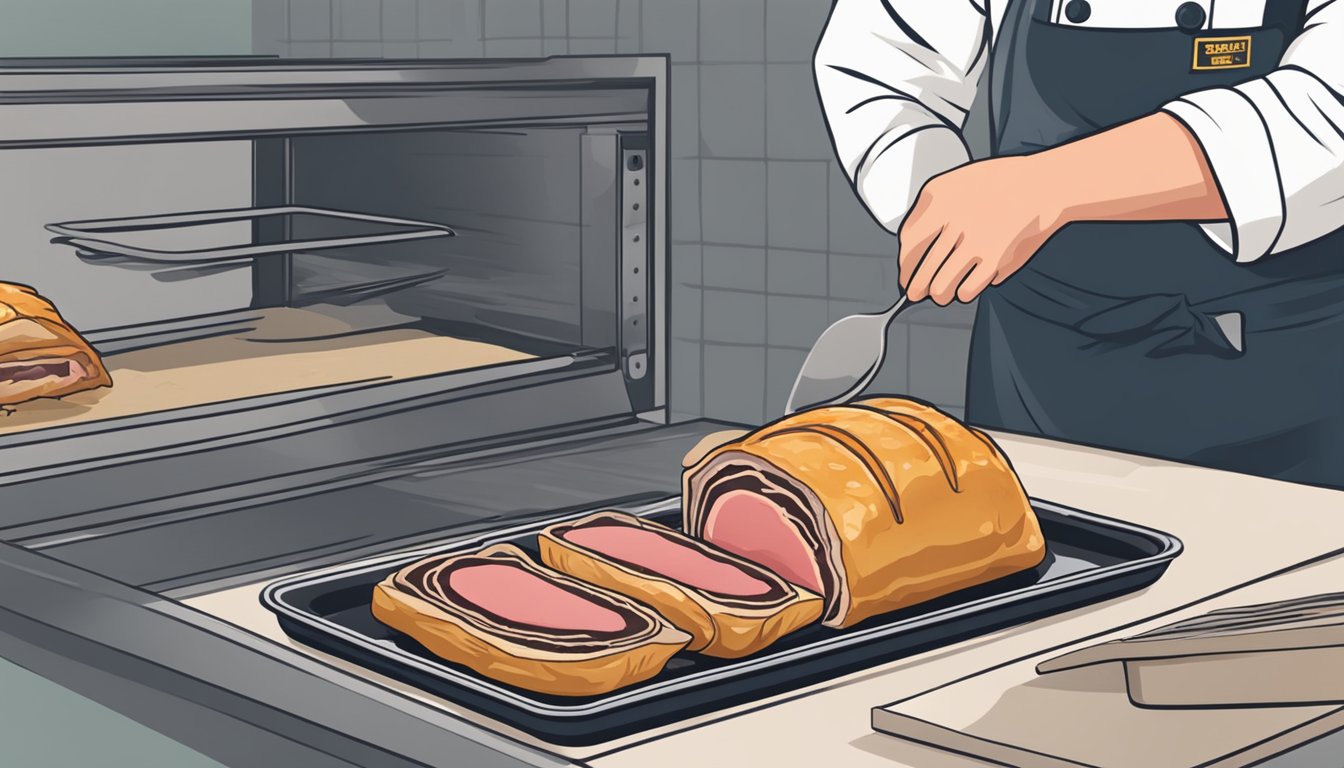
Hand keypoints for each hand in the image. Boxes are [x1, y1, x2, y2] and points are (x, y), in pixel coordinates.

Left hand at [898, 155, 1065, 304]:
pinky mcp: (996, 260)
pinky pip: (966, 291)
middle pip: (921, 270)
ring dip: (939, 294)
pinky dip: (964, 293)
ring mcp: (975, 241)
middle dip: (916, 287)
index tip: (906, 272)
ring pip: (940, 287)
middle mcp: (953, 219)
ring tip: (942, 293)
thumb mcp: (957, 182)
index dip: (905, 264)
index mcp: (939, 197)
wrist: (1044, 185)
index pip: (908, 242)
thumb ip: (932, 211)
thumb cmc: (1003, 184)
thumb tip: (912, 249)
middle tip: (916, 292)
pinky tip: (967, 287)